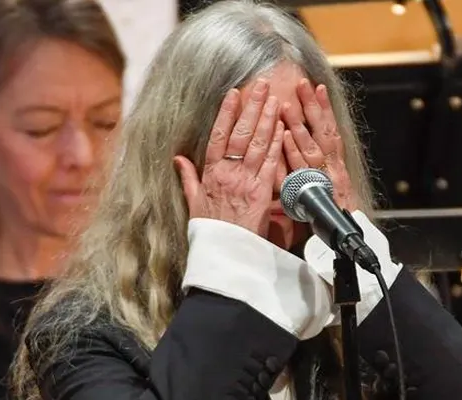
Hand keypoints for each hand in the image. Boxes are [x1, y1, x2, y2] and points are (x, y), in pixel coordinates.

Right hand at [175, 80, 283, 236]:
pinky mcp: (262, 192)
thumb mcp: (193, 203)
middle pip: (241, 134)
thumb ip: (188, 178)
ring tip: (275, 98)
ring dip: (267, 119)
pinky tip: (283, 128)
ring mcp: (246, 181)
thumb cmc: (209, 231)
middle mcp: (228, 173)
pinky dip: (277, 144)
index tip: (233, 93)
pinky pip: (270, 164)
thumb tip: (178, 158)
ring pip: (257, 144)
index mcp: (211, 174)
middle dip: (252, 107)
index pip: (219, 136)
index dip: (227, 113)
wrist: (224, 253)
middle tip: (261, 85)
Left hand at [281, 79, 357, 211]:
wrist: (347, 239)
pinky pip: (301, 169)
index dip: (323, 108)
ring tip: (287, 105)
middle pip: (322, 132)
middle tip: (303, 83)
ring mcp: (325, 179)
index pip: (329, 130)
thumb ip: (314, 170)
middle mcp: (333, 168)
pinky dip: (293, 152)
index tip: (316, 87)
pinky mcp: (316, 192)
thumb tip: (300, 148)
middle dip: (313, 107)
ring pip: (311, 147)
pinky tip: (285, 136)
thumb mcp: (326, 189)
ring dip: (299, 124)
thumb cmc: (333, 216)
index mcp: (336, 165)